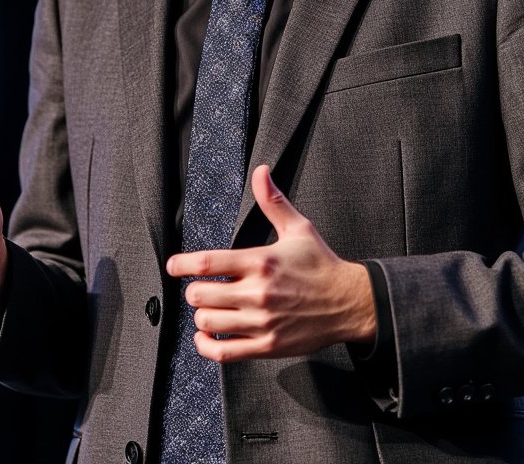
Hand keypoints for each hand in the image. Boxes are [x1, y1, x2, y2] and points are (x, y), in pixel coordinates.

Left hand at [166, 164, 375, 361]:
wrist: (349, 302)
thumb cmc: (320, 264)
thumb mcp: (298, 228)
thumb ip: (273, 201)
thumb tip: (261, 171)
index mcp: (260, 261)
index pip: (207, 263)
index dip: (181, 264)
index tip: (174, 265)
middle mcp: (258, 292)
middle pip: (200, 295)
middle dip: (193, 291)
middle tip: (200, 287)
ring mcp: (261, 322)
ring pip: (207, 323)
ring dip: (201, 316)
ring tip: (209, 308)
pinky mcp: (267, 346)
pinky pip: (223, 352)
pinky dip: (206, 346)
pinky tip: (206, 336)